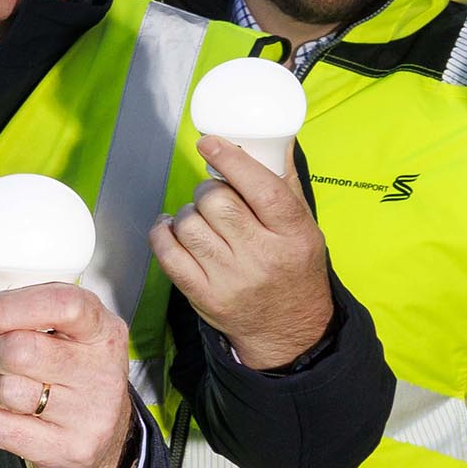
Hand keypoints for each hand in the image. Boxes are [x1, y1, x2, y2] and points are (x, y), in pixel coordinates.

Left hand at [0, 272, 139, 467]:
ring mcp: (90, 413)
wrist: (97, 434)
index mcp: (101, 327)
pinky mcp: (71, 449)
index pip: (62, 303)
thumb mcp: (38, 321)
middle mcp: (103, 369)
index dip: (7, 308)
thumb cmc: (55, 360)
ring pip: (6, 391)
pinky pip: (0, 428)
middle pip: (19, 351)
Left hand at [148, 134, 336, 369]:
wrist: (290, 330)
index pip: (262, 190)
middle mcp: (263, 257)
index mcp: (294, 235)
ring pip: (189, 225)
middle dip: (208, 190)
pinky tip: (170, 228)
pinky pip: (168, 254)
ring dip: (188, 213)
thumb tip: (276, 137)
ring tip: (200, 218)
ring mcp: (230, 279)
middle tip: (213, 195)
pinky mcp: (203, 296)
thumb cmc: (294, 267)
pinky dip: (162, 233)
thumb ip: (285, 183)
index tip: (209, 143)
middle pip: (218, 203)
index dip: (232, 161)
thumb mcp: (304, 227)